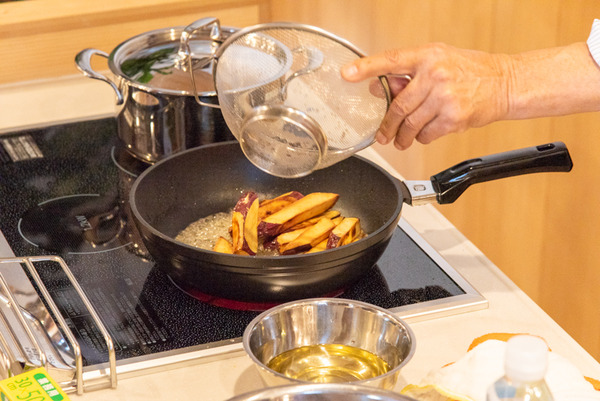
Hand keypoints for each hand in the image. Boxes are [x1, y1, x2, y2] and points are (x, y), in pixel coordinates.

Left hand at [341, 43, 510, 148]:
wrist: (506, 82)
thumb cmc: (471, 71)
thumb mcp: (440, 60)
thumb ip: (410, 73)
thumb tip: (379, 86)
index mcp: (427, 56)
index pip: (390, 60)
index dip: (366, 67)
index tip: (347, 74)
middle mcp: (435, 74)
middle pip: (398, 105)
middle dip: (387, 125)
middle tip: (382, 135)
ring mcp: (445, 96)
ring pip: (411, 123)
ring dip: (403, 136)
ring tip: (401, 140)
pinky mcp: (454, 117)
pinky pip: (427, 134)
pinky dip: (423, 138)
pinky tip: (425, 134)